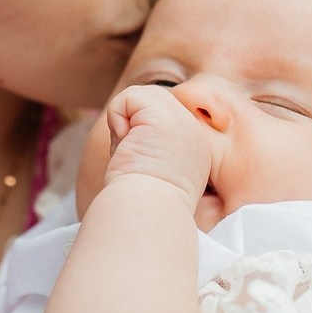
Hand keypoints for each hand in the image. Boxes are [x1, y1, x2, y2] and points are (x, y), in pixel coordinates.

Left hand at [101, 84, 212, 209]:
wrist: (145, 215)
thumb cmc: (141, 206)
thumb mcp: (154, 174)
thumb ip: (150, 147)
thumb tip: (125, 126)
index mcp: (196, 151)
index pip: (165, 121)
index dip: (142, 137)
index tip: (141, 169)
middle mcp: (194, 133)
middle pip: (155, 106)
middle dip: (134, 128)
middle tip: (134, 160)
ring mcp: (183, 121)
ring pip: (143, 98)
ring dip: (124, 123)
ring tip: (131, 152)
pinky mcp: (164, 114)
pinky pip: (129, 97)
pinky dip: (115, 116)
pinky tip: (126, 144)